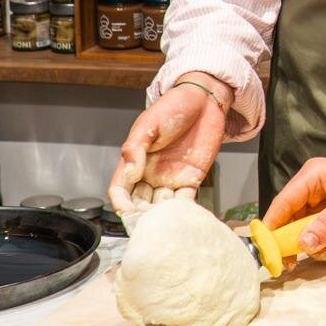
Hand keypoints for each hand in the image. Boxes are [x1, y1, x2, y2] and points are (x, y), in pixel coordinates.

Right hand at [107, 75, 229, 216]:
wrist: (205, 100)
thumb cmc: (173, 107)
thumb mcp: (148, 124)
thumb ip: (135, 148)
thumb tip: (129, 172)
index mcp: (135, 160)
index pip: (121, 188)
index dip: (120, 202)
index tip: (125, 211)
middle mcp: (150, 173)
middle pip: (139, 202)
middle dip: (140, 215)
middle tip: (146, 225)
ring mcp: (171, 178)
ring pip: (161, 206)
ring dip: (161, 217)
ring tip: (163, 225)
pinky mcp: (192, 179)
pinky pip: (185, 200)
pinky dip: (183, 211)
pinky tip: (182, 218)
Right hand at [264, 153, 325, 260]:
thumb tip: (303, 244)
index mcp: (312, 178)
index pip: (282, 205)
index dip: (272, 228)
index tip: (269, 252)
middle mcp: (316, 191)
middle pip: (294, 223)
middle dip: (302, 242)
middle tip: (299, 262)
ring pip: (312, 234)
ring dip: (325, 245)